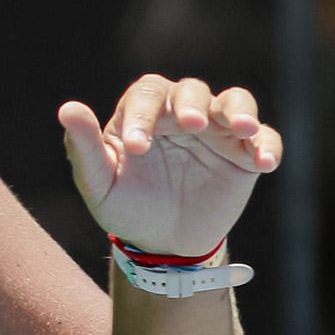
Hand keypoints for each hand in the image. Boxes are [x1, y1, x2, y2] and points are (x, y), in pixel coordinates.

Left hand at [58, 74, 280, 255]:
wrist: (163, 244)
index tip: (137, 148)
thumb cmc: (127, 207)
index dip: (143, 114)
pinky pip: (264, 139)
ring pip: (235, 101)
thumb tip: (68, 108)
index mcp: (143, 112)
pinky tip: (264, 163)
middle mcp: (182, 113)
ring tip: (242, 130)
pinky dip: (267, 145)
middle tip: (192, 125)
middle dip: (193, 104)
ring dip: (239, 112)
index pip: (146, 95)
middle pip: (192, 90)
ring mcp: (217, 130)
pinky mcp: (245, 154)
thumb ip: (84, 148)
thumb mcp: (100, 185)